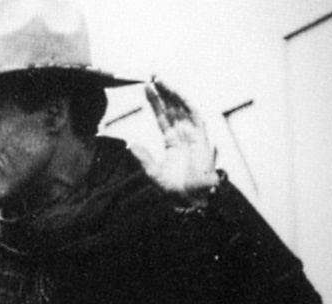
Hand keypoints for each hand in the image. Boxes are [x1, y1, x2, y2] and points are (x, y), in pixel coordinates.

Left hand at [131, 76, 218, 201]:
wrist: (188, 199)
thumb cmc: (174, 188)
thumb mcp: (153, 172)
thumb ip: (143, 157)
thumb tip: (130, 144)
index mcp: (172, 141)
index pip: (162, 116)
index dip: (155, 102)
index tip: (146, 88)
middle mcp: (183, 134)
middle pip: (172, 108)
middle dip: (163, 92)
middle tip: (152, 76)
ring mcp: (193, 134)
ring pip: (182, 108)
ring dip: (173, 94)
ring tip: (161, 80)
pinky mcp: (201, 138)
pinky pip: (195, 117)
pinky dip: (187, 105)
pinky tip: (178, 94)